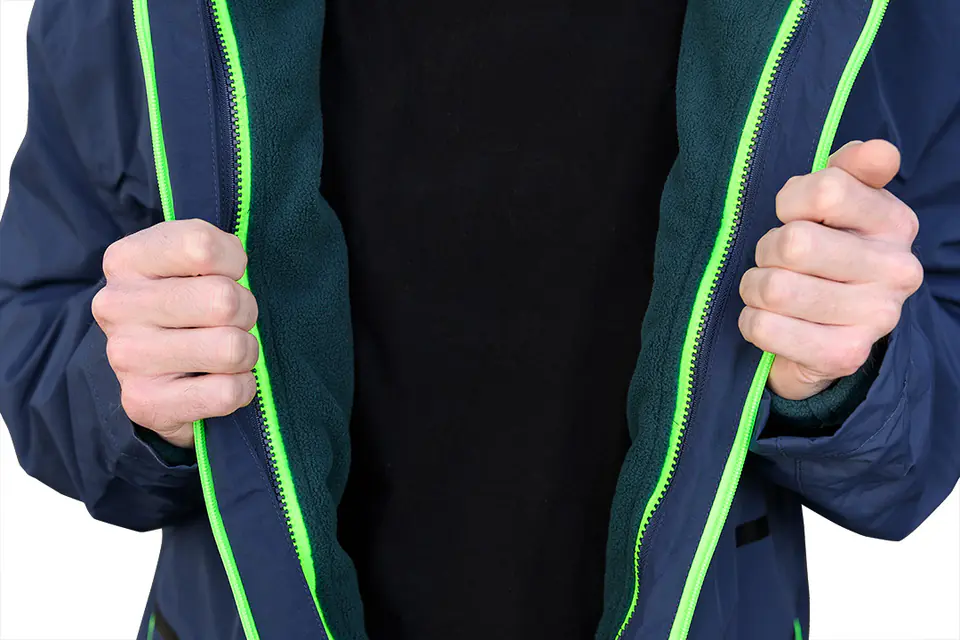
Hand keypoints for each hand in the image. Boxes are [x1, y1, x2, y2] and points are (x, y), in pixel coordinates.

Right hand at [92, 219, 258, 447]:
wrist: (158, 372)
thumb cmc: (189, 305)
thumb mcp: (194, 261)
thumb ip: (215, 250)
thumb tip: (237, 266)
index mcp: (126, 260)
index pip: (202, 247)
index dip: (234, 262)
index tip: (224, 275)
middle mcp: (116, 306)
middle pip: (224, 301)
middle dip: (245, 312)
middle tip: (230, 321)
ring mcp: (125, 357)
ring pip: (231, 349)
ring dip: (245, 351)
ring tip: (224, 351)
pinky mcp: (143, 402)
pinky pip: (226, 392)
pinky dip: (241, 388)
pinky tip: (221, 381)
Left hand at [738, 140, 922, 399]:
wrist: (823, 331)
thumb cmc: (822, 253)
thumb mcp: (834, 203)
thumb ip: (850, 168)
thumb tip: (878, 152)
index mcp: (895, 223)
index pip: (827, 190)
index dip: (789, 201)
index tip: (791, 215)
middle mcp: (897, 270)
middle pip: (795, 243)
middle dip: (767, 250)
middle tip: (776, 261)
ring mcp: (876, 317)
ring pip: (775, 288)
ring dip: (755, 287)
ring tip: (770, 291)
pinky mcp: (844, 355)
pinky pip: (765, 327)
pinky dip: (752, 321)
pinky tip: (770, 320)